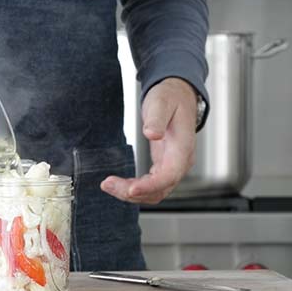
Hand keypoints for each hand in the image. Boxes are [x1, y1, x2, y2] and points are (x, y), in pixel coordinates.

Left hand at [101, 77, 197, 203]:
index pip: (169, 175)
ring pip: (155, 192)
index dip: (150, 185)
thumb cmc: (171, 98)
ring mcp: (174, 166)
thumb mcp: (162, 102)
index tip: (131, 189)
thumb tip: (151, 133)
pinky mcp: (164, 166)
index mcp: (183, 147)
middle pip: (160, 189)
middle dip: (134, 192)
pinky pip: (152, 186)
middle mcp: (181, 162)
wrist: (178, 96)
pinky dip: (135, 189)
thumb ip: (157, 118)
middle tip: (108, 184)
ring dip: (132, 194)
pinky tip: (119, 184)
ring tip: (109, 185)